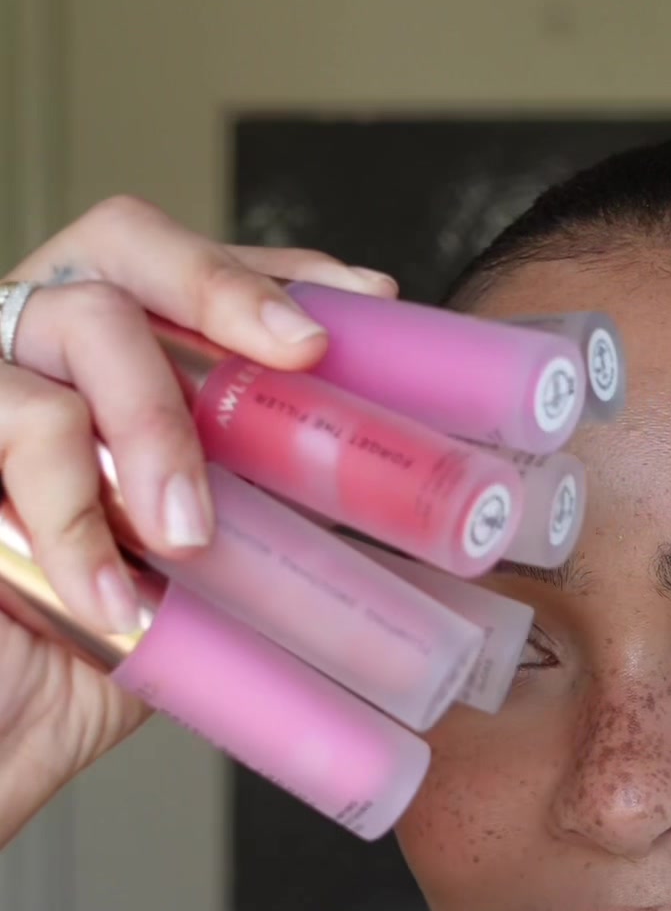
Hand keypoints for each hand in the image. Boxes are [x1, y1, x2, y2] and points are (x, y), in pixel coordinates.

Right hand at [0, 195, 394, 840]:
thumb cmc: (72, 667)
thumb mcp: (191, 591)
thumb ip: (259, 530)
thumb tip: (392, 523)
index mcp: (108, 367)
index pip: (191, 271)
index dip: (274, 268)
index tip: (363, 302)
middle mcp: (42, 351)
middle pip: (127, 243)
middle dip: (225, 283)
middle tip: (300, 353)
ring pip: (79, 319)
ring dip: (157, 422)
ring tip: (189, 536)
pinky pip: (21, 426)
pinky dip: (75, 514)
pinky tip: (112, 599)